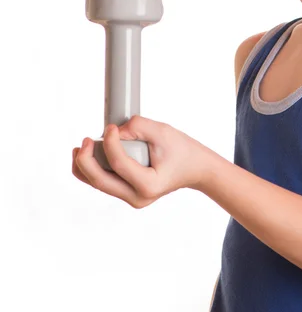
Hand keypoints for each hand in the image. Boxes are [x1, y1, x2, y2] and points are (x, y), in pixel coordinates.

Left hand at [72, 116, 209, 207]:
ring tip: (79, 148)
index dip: (109, 142)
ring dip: (84, 167)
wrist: (197, 169)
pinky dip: (93, 170)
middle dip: (85, 161)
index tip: (111, 127)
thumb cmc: (183, 150)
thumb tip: (114, 131)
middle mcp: (137, 197)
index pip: (118, 164)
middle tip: (84, 142)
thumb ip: (138, 127)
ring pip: (98, 185)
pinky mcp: (129, 193)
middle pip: (99, 181)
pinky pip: (104, 183)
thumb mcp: (164, 132)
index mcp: (148, 185)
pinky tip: (88, 156)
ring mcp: (132, 198)